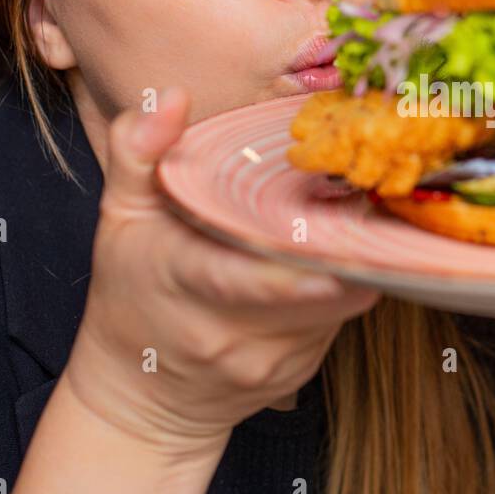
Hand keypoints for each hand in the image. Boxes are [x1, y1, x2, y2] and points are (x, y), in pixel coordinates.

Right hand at [65, 87, 377, 457]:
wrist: (140, 395)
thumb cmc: (132, 290)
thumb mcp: (120, 216)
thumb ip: (138, 151)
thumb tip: (174, 98)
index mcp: (182, 281)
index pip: (242, 282)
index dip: (295, 276)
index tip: (337, 260)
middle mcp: (228, 333)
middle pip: (314, 294)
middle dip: (351, 249)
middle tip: (374, 199)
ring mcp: (268, 361)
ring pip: (337, 305)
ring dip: (355, 262)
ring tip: (355, 220)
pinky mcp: (298, 373)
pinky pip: (338, 322)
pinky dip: (343, 288)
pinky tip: (334, 261)